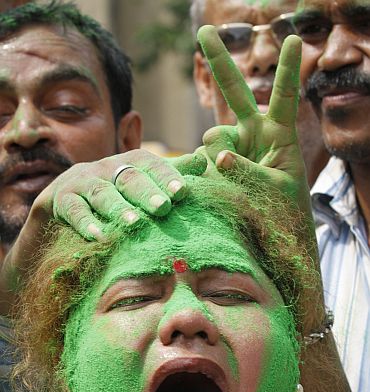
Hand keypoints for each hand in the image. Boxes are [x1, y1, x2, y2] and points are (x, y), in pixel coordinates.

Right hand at [0, 150, 205, 313]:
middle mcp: (107, 167)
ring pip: (101, 193)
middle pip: (127, 177)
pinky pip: (74, 210)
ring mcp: (83, 183)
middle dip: (146, 192)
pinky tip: (99, 236)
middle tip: (162, 207)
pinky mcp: (61, 200)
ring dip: (118, 208)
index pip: (150, 164)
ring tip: (133, 223)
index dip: (166, 175)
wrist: (66, 200)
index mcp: (129, 161)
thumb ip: (170, 173)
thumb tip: (205, 161)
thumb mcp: (141, 180)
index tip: (183, 192)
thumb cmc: (116, 192)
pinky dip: (86, 223)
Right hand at [197, 26, 311, 219]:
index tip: (293, 39)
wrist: (270, 232)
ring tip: (229, 184)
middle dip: (220, 60)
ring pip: (212, 139)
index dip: (287, 69)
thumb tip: (217, 156)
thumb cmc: (283, 210)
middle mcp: (253, 134)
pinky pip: (201, 161)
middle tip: (205, 29)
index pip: (283, 98)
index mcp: (279, 135)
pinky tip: (206, 186)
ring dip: (216, 158)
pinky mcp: (214, 165)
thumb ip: (247, 171)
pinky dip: (202, 173)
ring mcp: (232, 148)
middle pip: (235, 92)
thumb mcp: (273, 190)